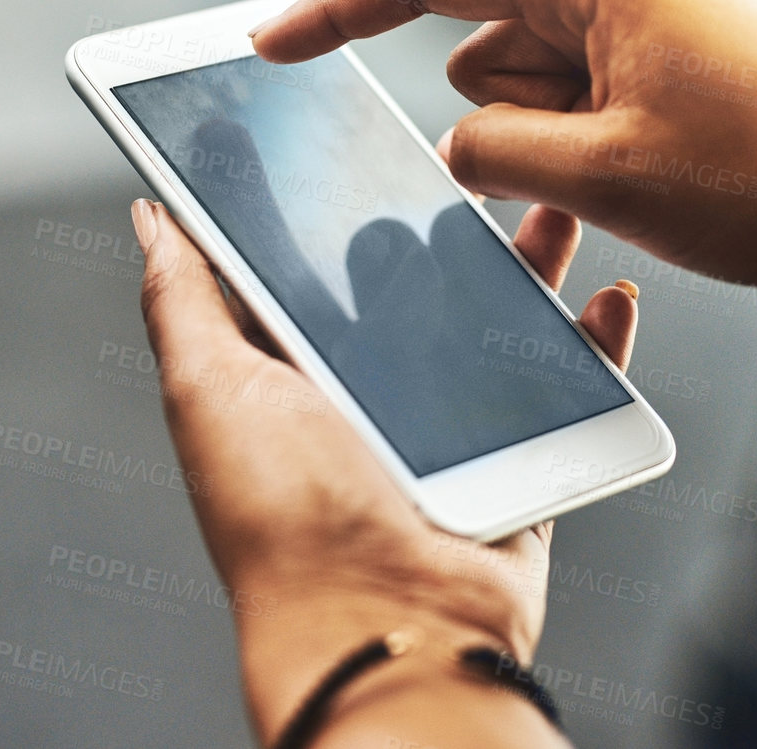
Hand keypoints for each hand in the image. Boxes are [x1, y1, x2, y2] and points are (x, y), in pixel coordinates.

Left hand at [131, 197, 636, 747]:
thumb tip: (151, 215)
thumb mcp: (207, 387)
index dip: (332, 202)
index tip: (360, 136)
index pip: (312, 268)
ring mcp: (449, 432)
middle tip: (471, 162)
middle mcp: (367, 400)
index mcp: (290, 377)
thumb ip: (182, 298)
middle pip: (416, 283)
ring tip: (552, 206)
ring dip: (531, 261)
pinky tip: (604, 298)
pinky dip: (594, 342)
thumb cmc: (283, 516)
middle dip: (445, 220)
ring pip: (497, 322)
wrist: (383, 619)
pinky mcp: (517, 462)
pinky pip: (568, 388)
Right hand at [249, 0, 756, 287]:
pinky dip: (586, 139)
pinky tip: (635, 182)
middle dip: (500, 118)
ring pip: (538, 74)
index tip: (274, 45)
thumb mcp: (603, 178)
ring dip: (548, 139)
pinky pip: (590, 86)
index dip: (340, 12)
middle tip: (577, 176)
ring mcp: (662, 1)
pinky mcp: (684, 41)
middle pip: (493, 39)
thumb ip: (494, 153)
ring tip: (628, 183)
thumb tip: (459, 145)